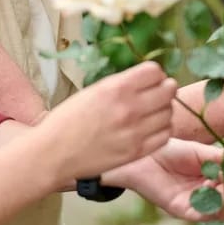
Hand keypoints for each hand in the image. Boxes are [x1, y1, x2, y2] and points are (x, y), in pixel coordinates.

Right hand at [37, 61, 176, 180]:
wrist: (54, 153)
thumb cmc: (68, 119)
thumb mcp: (93, 91)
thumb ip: (121, 85)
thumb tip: (146, 80)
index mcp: (116, 88)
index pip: (155, 71)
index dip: (154, 74)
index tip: (149, 79)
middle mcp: (129, 108)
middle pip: (168, 90)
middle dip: (164, 89)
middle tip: (156, 94)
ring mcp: (135, 131)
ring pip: (169, 113)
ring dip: (163, 110)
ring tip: (151, 113)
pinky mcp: (137, 152)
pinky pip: (165, 135)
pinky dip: (161, 130)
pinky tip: (150, 128)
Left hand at [106, 139, 223, 220]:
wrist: (143, 154)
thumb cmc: (168, 150)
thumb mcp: (199, 151)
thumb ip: (220, 158)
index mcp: (212, 177)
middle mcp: (206, 192)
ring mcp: (196, 202)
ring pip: (223, 208)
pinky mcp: (183, 210)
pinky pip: (205, 214)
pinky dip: (213, 201)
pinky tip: (211, 184)